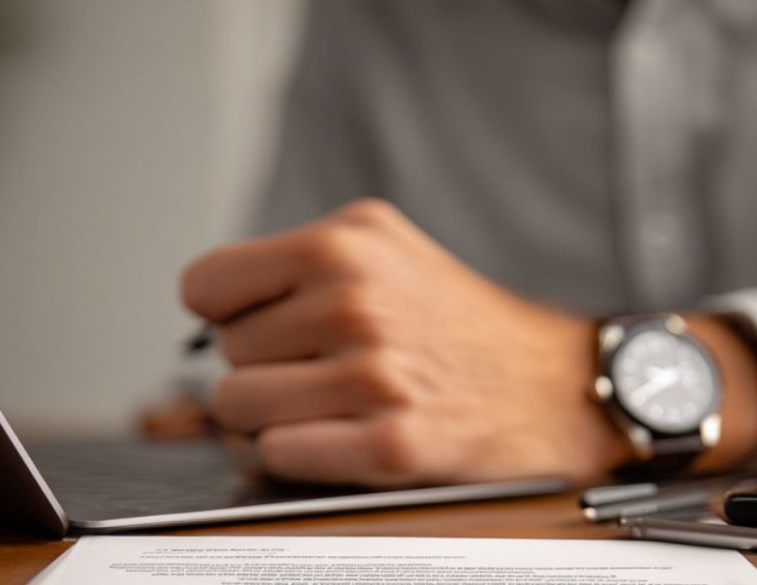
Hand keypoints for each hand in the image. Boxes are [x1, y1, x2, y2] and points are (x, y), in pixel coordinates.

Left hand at [181, 199, 631, 486]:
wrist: (552, 385)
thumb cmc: (462, 324)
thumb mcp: (386, 249)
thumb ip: (298, 261)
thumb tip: (211, 307)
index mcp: (345, 242)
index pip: (205, 284)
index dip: (227, 312)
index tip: (261, 325)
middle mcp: (355, 300)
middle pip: (223, 353)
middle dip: (265, 366)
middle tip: (326, 366)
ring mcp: (373, 373)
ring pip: (238, 409)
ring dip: (276, 416)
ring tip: (334, 403)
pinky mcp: (391, 442)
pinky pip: (278, 453)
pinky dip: (302, 453)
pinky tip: (348, 435)